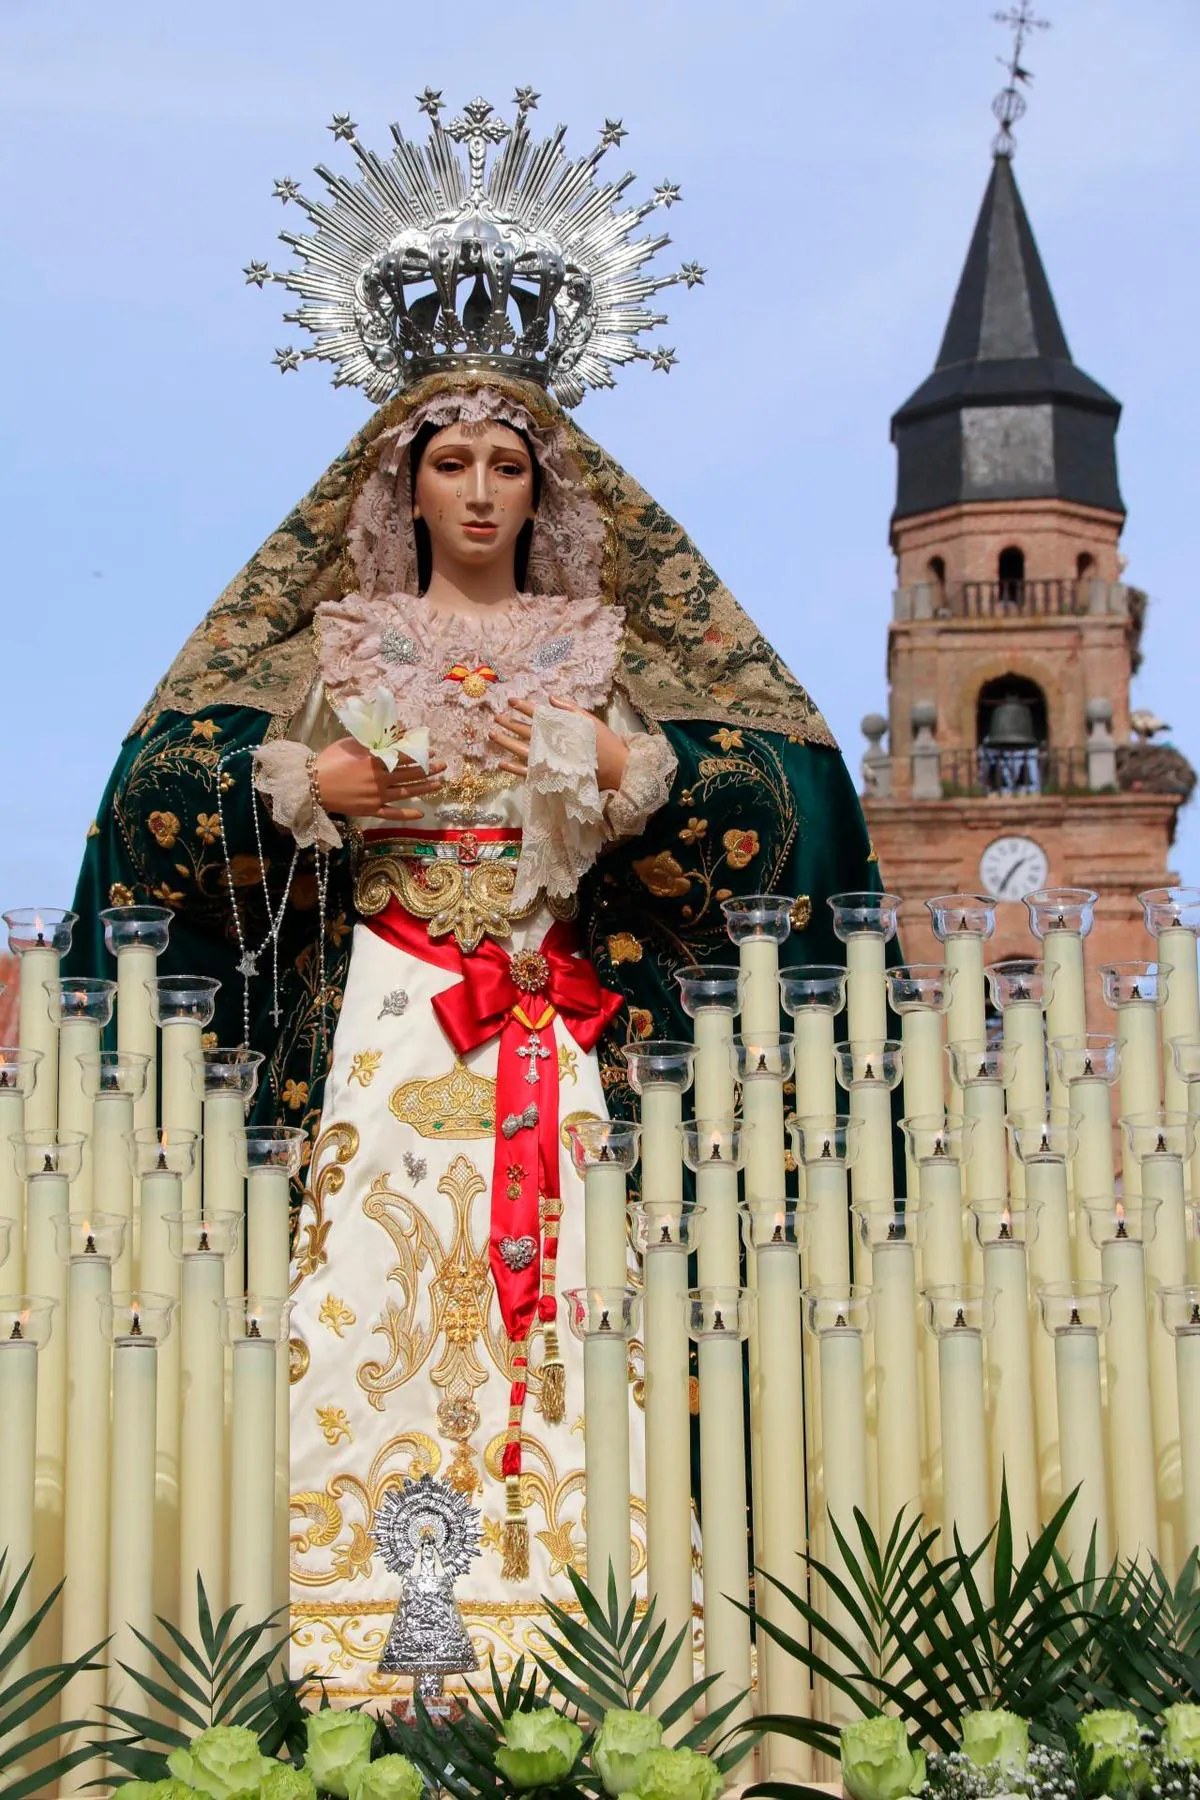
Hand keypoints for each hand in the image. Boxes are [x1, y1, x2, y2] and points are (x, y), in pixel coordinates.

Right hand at [313, 737, 443, 820]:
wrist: (311, 784)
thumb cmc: (329, 760)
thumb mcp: (351, 743)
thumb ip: (372, 738)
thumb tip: (394, 730)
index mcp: (375, 760)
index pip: (404, 757)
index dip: (420, 755)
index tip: (432, 752)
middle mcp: (379, 779)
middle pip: (410, 774)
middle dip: (428, 770)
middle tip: (442, 767)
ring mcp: (376, 796)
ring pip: (406, 793)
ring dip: (424, 789)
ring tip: (438, 785)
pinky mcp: (370, 809)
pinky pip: (392, 813)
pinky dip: (407, 814)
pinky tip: (421, 813)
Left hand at [489, 698, 629, 789]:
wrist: (615, 770)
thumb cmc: (604, 744)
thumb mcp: (590, 721)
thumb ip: (569, 709)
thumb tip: (549, 697)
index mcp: (560, 729)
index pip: (537, 715)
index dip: (524, 707)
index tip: (510, 700)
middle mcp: (551, 745)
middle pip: (525, 732)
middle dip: (509, 723)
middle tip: (496, 716)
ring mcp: (547, 762)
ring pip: (520, 750)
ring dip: (505, 742)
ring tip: (491, 734)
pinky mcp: (548, 777)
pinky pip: (527, 773)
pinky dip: (513, 769)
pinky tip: (501, 763)